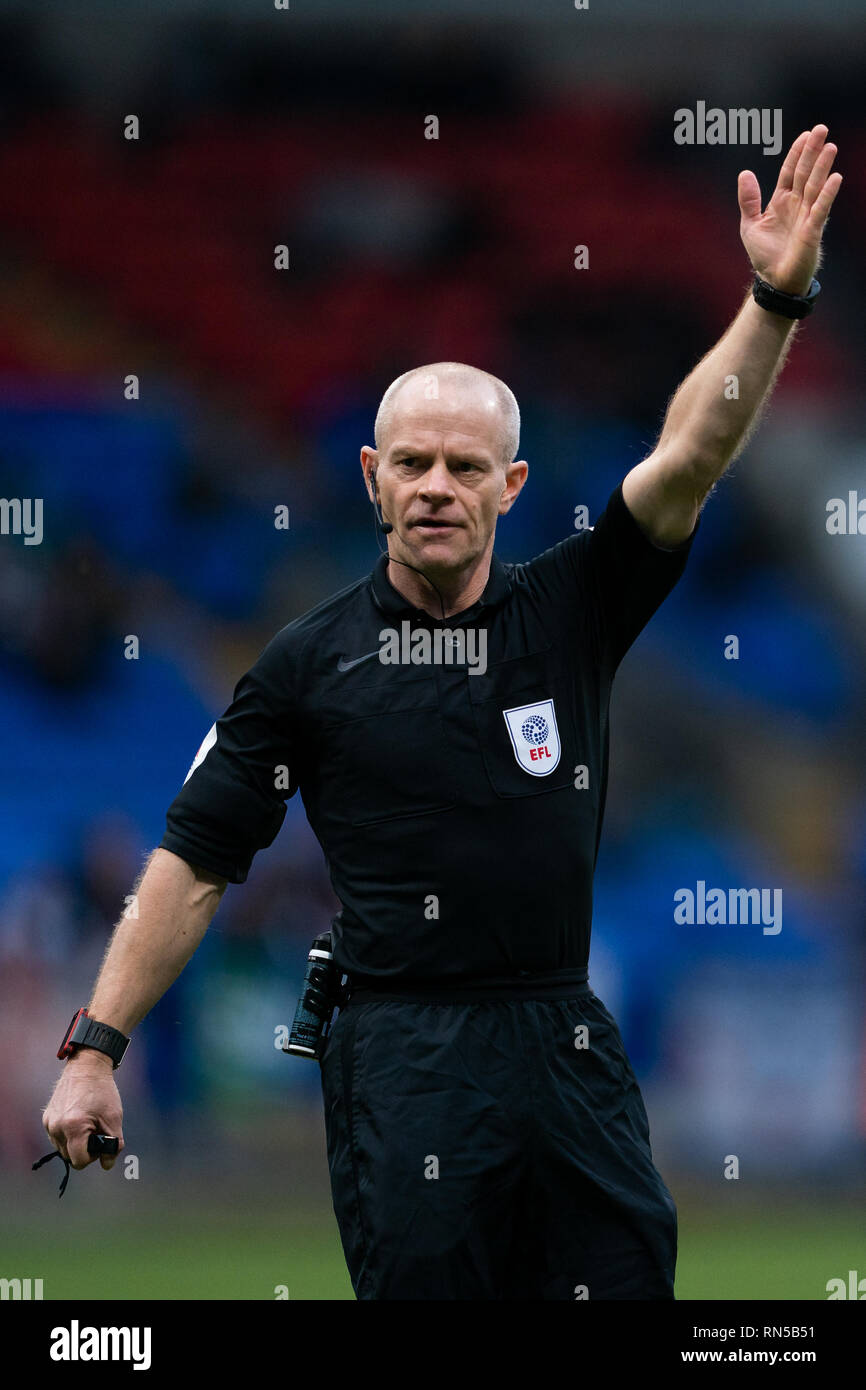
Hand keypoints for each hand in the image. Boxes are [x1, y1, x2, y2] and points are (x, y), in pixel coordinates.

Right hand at [42, 1052, 124, 1169]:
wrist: (87, 1067)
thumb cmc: (102, 1092)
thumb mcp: (114, 1118)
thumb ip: (113, 1145)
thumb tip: (107, 1164)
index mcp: (73, 1127)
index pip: (79, 1161)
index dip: (93, 1157)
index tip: (101, 1142)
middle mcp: (56, 1127)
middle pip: (69, 1157)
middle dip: (84, 1150)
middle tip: (96, 1131)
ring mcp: (49, 1122)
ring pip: (62, 1149)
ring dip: (75, 1144)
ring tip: (88, 1125)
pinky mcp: (46, 1118)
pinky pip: (56, 1138)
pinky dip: (68, 1135)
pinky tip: (78, 1121)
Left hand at [738, 124, 841, 295]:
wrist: (774, 281)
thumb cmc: (764, 254)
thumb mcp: (750, 224)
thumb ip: (749, 200)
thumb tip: (745, 173)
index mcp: (781, 201)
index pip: (790, 171)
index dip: (796, 153)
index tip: (805, 135)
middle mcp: (796, 205)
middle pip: (804, 173)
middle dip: (812, 152)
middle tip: (821, 129)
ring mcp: (806, 216)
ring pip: (814, 186)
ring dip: (822, 167)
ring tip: (830, 147)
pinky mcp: (812, 230)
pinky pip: (821, 209)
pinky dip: (826, 194)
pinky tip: (834, 178)